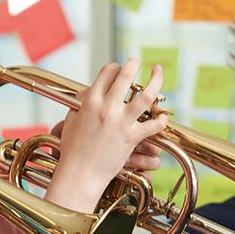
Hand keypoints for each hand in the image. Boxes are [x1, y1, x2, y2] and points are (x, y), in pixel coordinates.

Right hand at [53, 60, 169, 194]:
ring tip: (157, 72)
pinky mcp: (131, 137)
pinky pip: (153, 124)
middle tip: (137, 60)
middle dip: (134, 64)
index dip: (114, 68)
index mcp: (91, 102)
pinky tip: (163, 116)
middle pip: (126, 76)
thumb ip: (82, 102)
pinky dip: (161, 119)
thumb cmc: (73, 149)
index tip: (117, 69)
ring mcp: (121, 122)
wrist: (80, 173)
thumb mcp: (72, 119)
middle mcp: (107, 108)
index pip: (106, 73)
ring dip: (156, 80)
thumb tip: (91, 90)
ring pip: (146, 96)